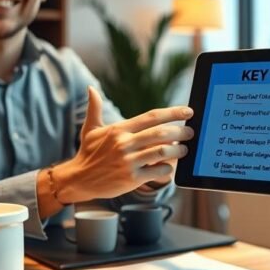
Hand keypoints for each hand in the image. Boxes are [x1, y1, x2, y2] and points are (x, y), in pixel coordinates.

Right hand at [53, 86, 193, 202]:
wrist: (79, 180)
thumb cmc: (88, 153)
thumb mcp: (90, 129)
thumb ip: (94, 108)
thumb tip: (91, 89)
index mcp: (119, 129)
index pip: (151, 117)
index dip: (173, 112)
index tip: (188, 111)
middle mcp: (124, 144)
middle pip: (161, 133)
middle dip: (181, 131)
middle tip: (190, 132)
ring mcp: (128, 162)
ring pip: (162, 151)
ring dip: (177, 150)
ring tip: (183, 149)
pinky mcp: (131, 179)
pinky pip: (157, 170)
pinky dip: (167, 168)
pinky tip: (168, 166)